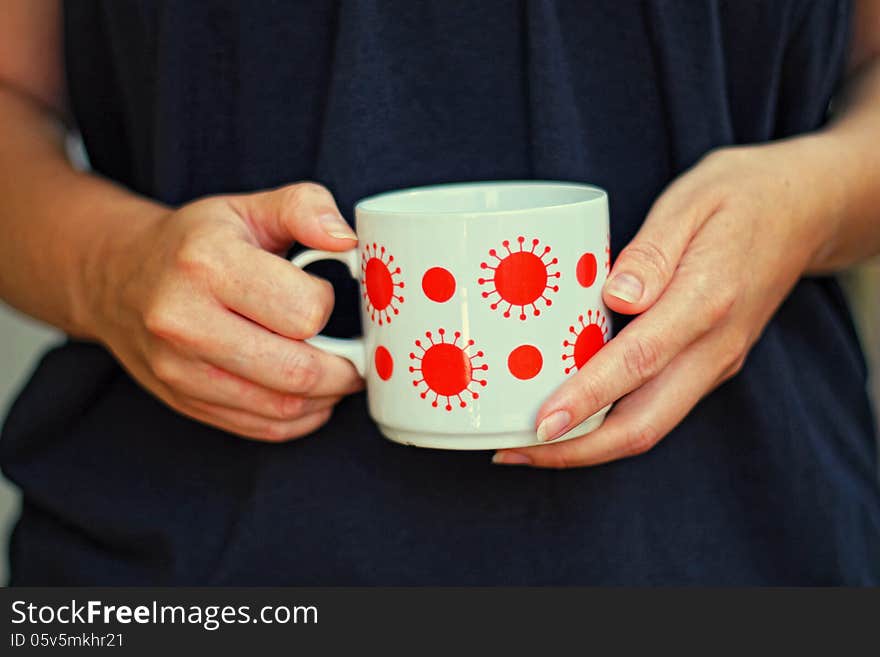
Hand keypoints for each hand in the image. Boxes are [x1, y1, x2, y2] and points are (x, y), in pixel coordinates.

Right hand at [91, 182, 363, 441]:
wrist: (117, 278)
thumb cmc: (194, 242)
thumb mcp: (247, 207)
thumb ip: (305, 208)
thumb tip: (348, 240)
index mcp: (207, 263)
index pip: (303, 311)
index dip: (330, 306)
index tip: (326, 296)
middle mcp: (185, 321)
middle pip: (296, 371)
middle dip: (343, 369)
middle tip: (358, 356)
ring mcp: (179, 369)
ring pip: (281, 407)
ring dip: (326, 398)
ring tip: (338, 375)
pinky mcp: (183, 401)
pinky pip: (261, 428)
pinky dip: (299, 419)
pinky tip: (310, 396)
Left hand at [494, 139, 837, 467]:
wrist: (805, 209)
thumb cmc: (739, 195)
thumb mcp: (692, 200)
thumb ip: (653, 251)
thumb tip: (616, 296)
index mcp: (708, 299)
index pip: (639, 361)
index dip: (586, 399)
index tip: (539, 424)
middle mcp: (715, 345)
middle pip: (644, 424)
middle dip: (575, 449)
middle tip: (512, 451)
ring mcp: (715, 361)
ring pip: (650, 426)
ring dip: (588, 446)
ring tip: (527, 445)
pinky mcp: (709, 364)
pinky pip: (656, 408)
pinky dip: (609, 424)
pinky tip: (570, 417)